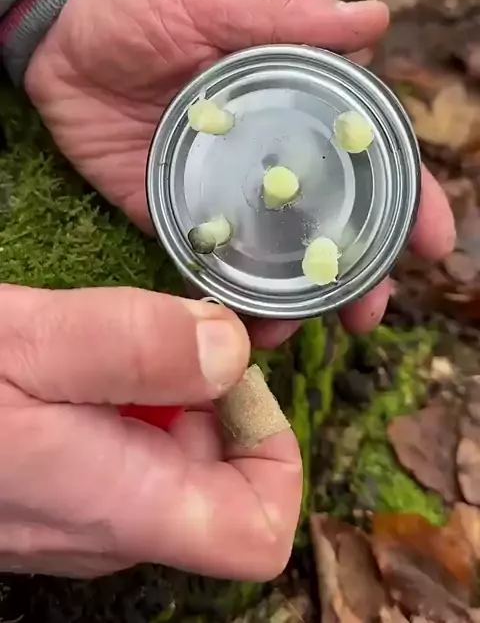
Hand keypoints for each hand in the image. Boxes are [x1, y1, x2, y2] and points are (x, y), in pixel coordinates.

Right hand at [0, 285, 300, 578]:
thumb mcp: (33, 341)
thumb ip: (137, 344)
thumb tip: (232, 349)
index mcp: (126, 504)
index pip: (259, 531)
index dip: (273, 449)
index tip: (232, 372)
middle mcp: (110, 529)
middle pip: (216, 475)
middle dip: (208, 393)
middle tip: (161, 329)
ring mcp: (77, 517)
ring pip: (165, 460)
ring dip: (161, 391)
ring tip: (106, 340)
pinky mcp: (51, 496)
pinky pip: (117, 457)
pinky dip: (120, 403)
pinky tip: (75, 363)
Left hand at [25, 0, 455, 343]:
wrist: (58, 38)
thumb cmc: (143, 6)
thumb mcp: (214, 2)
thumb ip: (286, 15)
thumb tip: (376, 17)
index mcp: (295, 107)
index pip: (368, 158)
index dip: (408, 199)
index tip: (435, 243)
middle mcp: (270, 158)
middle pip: (330, 221)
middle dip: (360, 270)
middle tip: (370, 313)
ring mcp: (224, 192)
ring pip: (276, 255)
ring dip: (298, 297)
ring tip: (306, 331)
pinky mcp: (174, 215)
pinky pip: (209, 264)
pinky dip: (229, 297)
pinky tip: (241, 327)